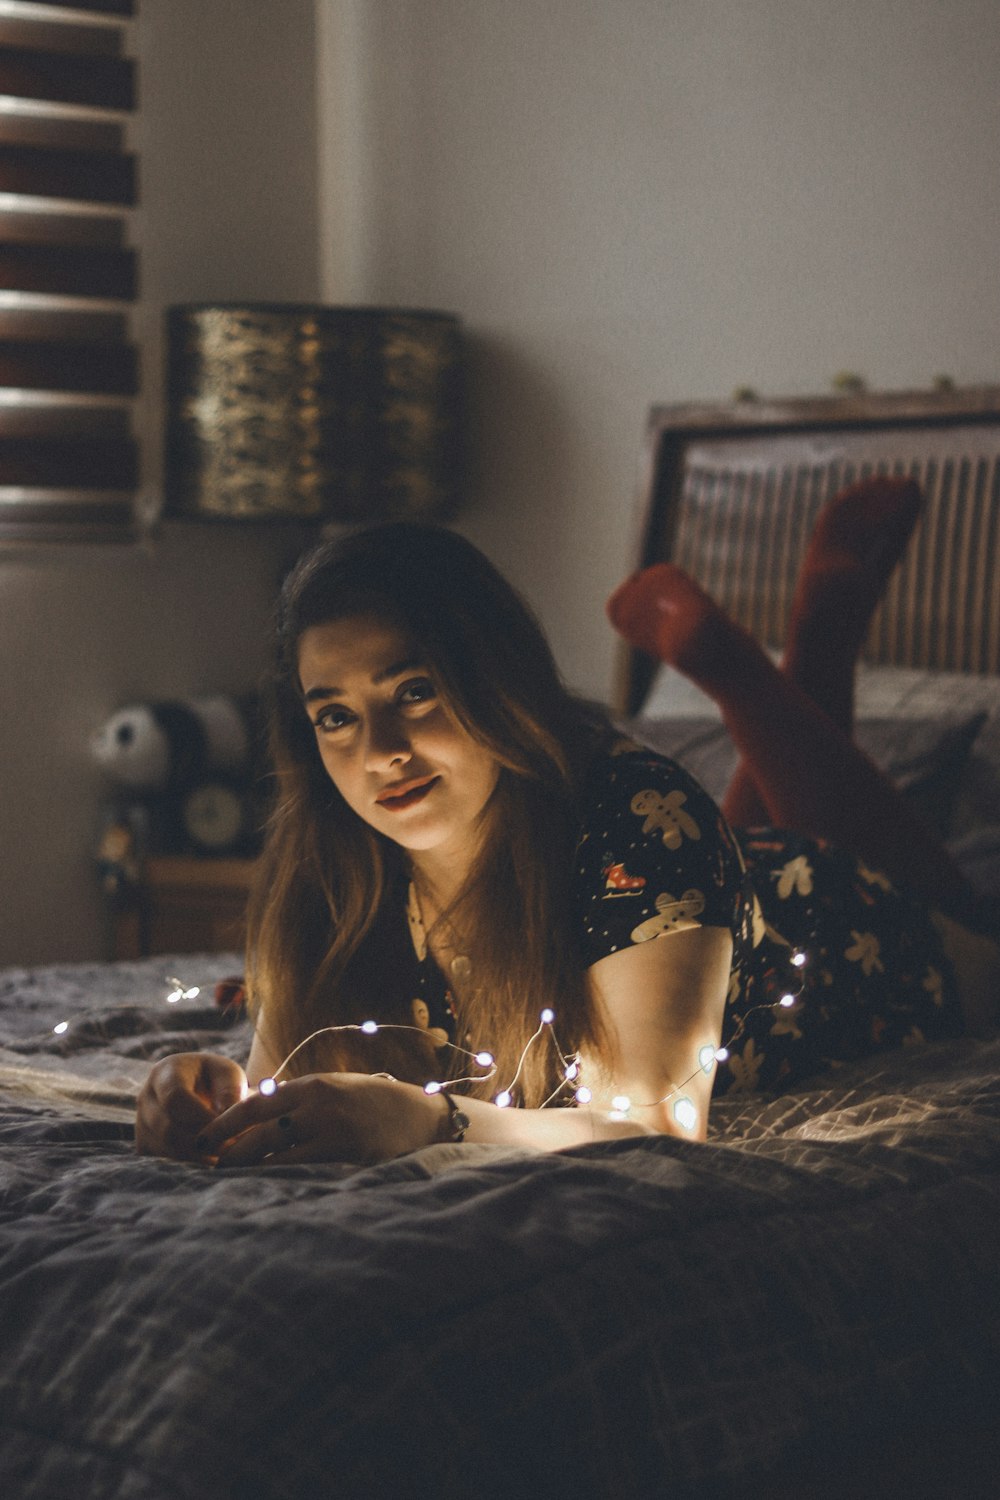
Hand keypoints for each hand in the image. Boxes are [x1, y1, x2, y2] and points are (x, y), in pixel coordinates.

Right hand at [135, 1052, 247, 1160]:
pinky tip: (208, 1157)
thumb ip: (230, 1090)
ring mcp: (141, 1121)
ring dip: (196, 1154)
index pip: (174, 1097)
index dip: (199, 1116)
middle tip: (228, 1145)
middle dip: (200, 1139)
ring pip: (164, 1147)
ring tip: (222, 1151)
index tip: (226, 1126)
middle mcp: (146, 1095)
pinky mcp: (144, 1143)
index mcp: (167, 1071)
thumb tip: (224, 1116)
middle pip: (166, 1126)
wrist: (204, 1092)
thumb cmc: (219, 1080)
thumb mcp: (229, 1075)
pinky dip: (187, 1162)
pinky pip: (162, 1159)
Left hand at [196, 1072, 445, 1167]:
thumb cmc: (375, 1104)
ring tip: (227, 1182)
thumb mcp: (336, 1090)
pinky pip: (300, 1170)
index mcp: (312, 1085)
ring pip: (273, 1152)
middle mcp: (318, 1104)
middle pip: (257, 1130)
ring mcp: (332, 1130)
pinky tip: (263, 1189)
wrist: (422, 1117)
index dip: (223, 1123)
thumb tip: (259, 1112)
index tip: (200, 1139)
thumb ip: (301, 1100)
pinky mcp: (345, 1155)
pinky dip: (277, 1180)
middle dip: (227, 1151)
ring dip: (246, 1168)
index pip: (254, 1103)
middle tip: (207, 1168)